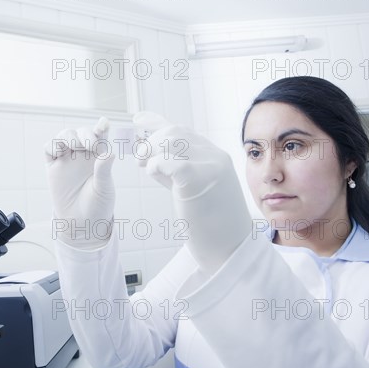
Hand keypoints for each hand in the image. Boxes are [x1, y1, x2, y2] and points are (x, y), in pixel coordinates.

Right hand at [44, 118, 115, 248]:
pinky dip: (52, 145)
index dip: (101, 127)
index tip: (104, 124)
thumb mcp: (104, 188)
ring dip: (69, 135)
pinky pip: (49, 148)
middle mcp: (83, 154)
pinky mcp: (53, 166)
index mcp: (99, 156)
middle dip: (84, 133)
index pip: (100, 137)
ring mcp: (67, 159)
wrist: (81, 223)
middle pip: (81, 133)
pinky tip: (59, 151)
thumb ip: (104, 170)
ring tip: (75, 145)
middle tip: (90, 144)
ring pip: (64, 136)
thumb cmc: (98, 205)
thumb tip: (109, 153)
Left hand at [133, 112, 251, 273]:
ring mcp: (210, 166)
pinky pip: (169, 161)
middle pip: (174, 132)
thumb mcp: (193, 190)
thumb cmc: (211, 224)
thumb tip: (150, 157)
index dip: (156, 121)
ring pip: (171, 142)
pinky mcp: (200, 179)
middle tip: (139, 159)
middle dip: (150, 141)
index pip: (182, 130)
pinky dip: (155, 165)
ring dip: (151, 152)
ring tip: (147, 168)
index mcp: (214, 156)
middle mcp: (215, 156)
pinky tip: (154, 175)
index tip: (138, 118)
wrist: (230, 249)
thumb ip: (176, 172)